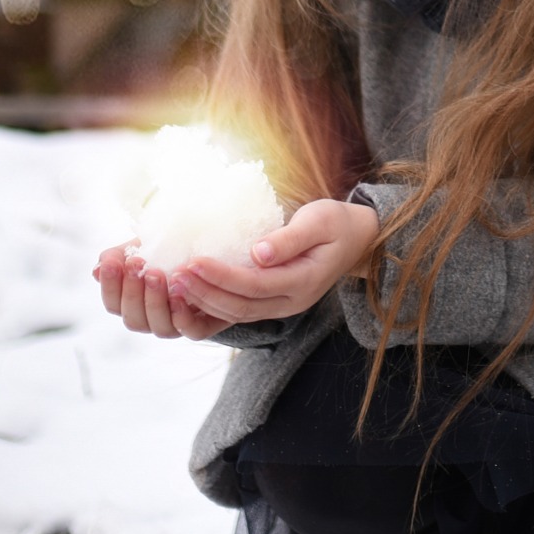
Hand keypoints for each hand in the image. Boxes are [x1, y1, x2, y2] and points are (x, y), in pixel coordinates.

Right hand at [94, 242, 226, 339]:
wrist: (212, 252)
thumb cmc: (171, 250)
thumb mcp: (143, 246)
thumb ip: (120, 256)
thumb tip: (98, 269)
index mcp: (134, 303)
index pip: (113, 304)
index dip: (110, 286)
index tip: (113, 263)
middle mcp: (152, 319)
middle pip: (133, 319)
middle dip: (132, 291)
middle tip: (136, 264)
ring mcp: (176, 325)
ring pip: (159, 327)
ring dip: (154, 301)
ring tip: (156, 273)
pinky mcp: (202, 325)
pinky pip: (191, 331)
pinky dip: (182, 315)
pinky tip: (179, 294)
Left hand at [168, 198, 380, 326]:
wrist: (357, 240)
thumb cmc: (337, 223)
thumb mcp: (320, 220)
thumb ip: (290, 238)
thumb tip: (258, 253)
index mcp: (304, 281)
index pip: (254, 285)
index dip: (222, 276)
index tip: (194, 260)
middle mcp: (291, 302)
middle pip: (240, 306)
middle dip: (205, 292)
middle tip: (176, 274)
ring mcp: (282, 306)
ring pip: (237, 314)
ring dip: (205, 301)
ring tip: (177, 283)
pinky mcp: (273, 303)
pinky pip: (240, 310)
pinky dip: (214, 303)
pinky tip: (193, 291)